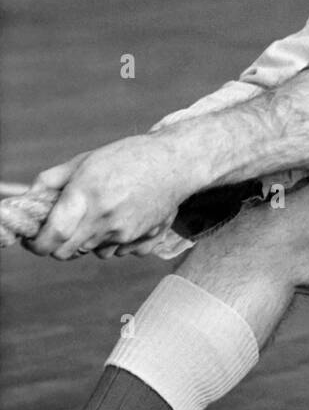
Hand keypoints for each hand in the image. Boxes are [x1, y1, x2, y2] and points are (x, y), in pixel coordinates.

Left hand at [23, 134, 192, 259]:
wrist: (177, 163)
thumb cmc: (129, 157)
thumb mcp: (85, 160)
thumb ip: (52, 180)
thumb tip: (30, 199)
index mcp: (86, 197)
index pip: (51, 237)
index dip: (36, 243)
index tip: (34, 239)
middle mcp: (105, 220)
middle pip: (66, 253)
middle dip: (59, 244)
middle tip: (65, 225)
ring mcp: (125, 234)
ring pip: (93, 252)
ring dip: (90, 241)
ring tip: (104, 213)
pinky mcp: (143, 242)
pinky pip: (119, 252)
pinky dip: (116, 241)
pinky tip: (125, 218)